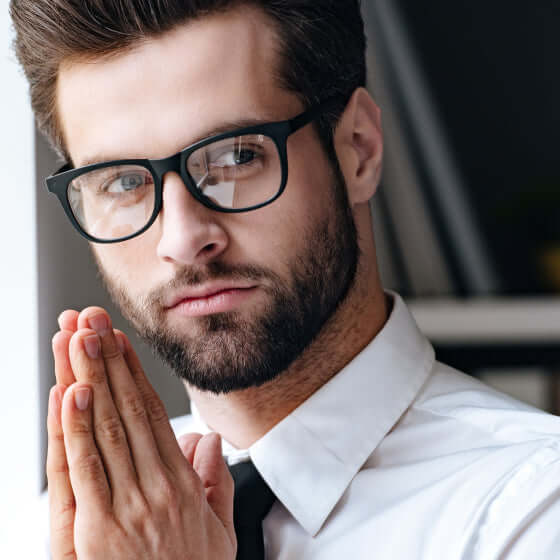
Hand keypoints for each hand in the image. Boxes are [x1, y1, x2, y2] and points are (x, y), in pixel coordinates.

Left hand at [47, 307, 235, 558]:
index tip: (120, 342)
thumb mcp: (219, 532)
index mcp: (182, 484)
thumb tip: (211, 439)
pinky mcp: (96, 531)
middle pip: (128, 410)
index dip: (134, 374)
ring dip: (90, 378)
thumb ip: (216, 481)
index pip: (154, 414)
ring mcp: (127, 506)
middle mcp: (156, 486)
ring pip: (106, 428)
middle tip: (92, 321)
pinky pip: (84, 469)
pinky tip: (71, 393)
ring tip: (77, 339)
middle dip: (108, 360)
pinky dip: (76, 428)